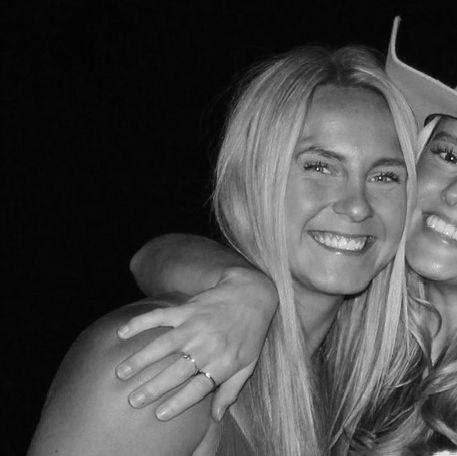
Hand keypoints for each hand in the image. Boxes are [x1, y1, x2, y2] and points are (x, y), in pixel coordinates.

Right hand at [115, 266, 277, 421]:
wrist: (251, 294)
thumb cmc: (250, 332)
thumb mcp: (247, 364)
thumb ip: (231, 390)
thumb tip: (217, 417)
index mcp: (223, 363)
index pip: (197, 389)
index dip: (178, 403)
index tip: (159, 415)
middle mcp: (207, 347)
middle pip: (176, 372)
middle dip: (152, 388)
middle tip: (132, 400)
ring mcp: (195, 326)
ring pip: (163, 346)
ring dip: (140, 359)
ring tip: (121, 372)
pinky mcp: (186, 309)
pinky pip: (159, 316)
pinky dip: (140, 323)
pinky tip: (123, 333)